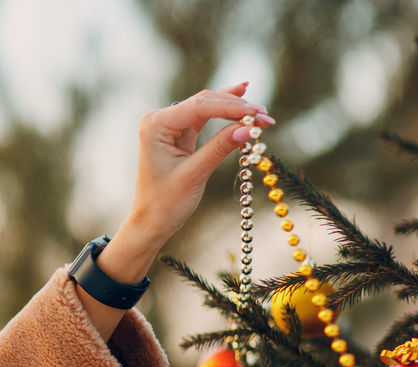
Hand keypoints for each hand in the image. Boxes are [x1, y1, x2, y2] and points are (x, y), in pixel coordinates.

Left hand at [97, 83, 275, 286]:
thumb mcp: (194, 174)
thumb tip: (249, 128)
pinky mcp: (177, 134)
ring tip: (262, 114)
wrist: (151, 222)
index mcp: (156, 125)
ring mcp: (168, 125)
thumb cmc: (165, 203)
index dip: (232, 107)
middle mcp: (159, 120)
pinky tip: (242, 94)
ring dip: (234, 110)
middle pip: (205, 103)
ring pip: (207, 108)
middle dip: (236, 108)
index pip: (200, 107)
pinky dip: (224, 113)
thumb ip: (220, 148)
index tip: (259, 113)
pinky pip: (204, 118)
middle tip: (266, 116)